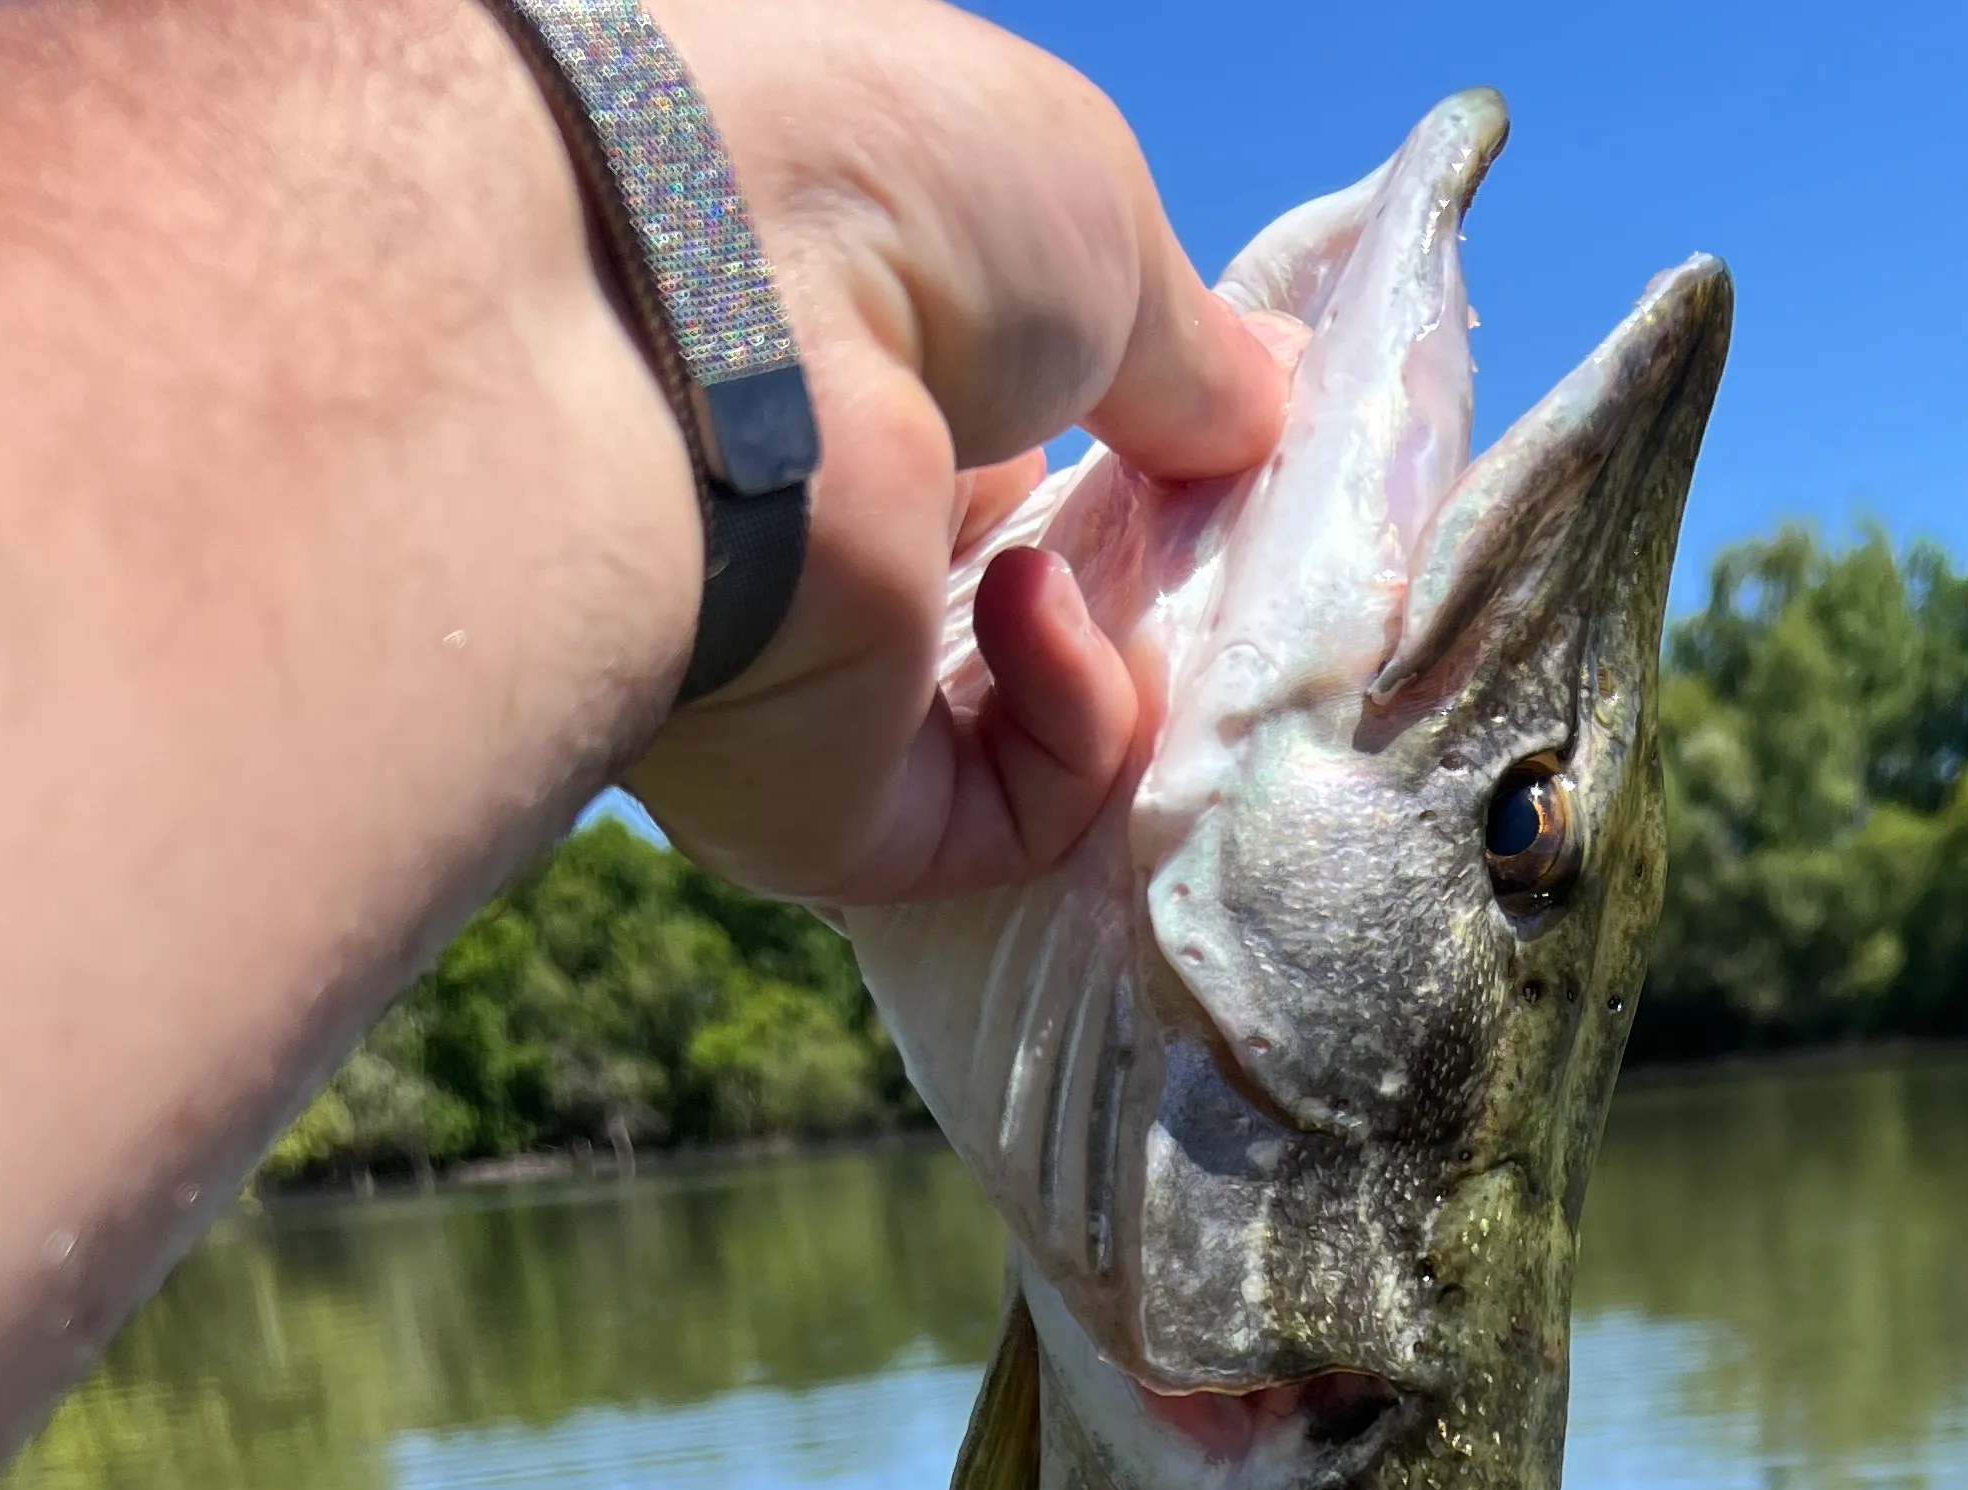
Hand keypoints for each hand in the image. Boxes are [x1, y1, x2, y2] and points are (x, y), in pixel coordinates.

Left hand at [621, 0, 1285, 909]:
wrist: (701, 329)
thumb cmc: (874, 195)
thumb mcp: (1093, 219)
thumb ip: (1191, 350)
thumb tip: (1267, 415)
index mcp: (834, 350)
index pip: (998, 427)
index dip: (1128, 437)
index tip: (1219, 436)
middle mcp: (798, 513)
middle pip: (1014, 582)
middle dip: (1141, 563)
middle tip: (1203, 516)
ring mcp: (800, 674)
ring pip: (1020, 723)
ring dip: (1117, 644)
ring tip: (1115, 558)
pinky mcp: (820, 810)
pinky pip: (1006, 815)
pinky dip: (1073, 725)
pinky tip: (1036, 611)